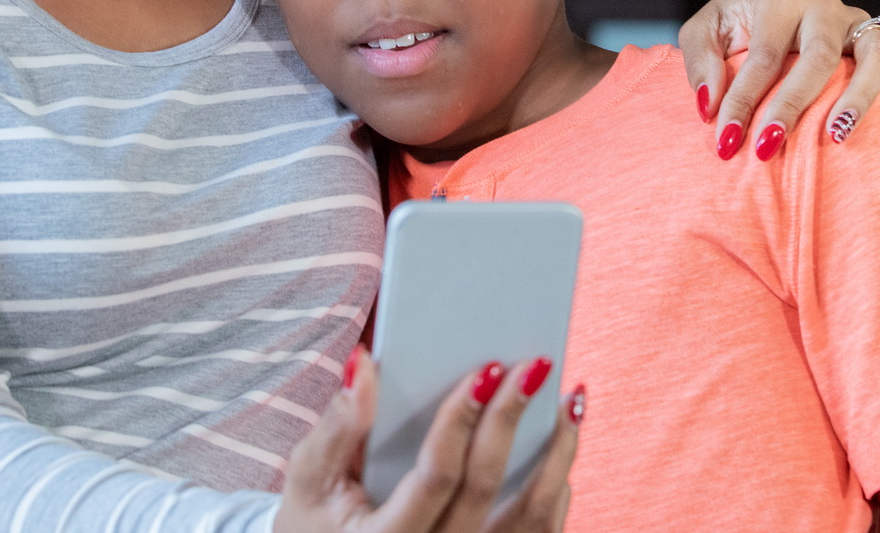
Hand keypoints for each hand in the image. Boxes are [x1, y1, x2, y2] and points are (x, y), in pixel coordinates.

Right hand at [277, 350, 581, 532]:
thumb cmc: (317, 520)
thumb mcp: (310, 479)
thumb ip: (337, 426)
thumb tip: (363, 364)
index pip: (436, 477)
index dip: (462, 421)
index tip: (488, 369)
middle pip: (486, 487)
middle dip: (512, 419)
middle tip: (536, 365)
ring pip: (532, 517)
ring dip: (557, 455)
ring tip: (569, 399)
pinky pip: (539, 532)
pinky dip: (560, 485)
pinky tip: (562, 441)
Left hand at [679, 0, 879, 158]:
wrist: (772, 12)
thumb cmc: (736, 28)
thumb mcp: (704, 32)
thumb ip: (700, 62)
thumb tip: (710, 105)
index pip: (764, 55)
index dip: (743, 101)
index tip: (726, 141)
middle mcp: (824, 7)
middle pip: (818, 56)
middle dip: (793, 104)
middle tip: (769, 146)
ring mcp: (858, 25)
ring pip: (874, 56)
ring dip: (858, 98)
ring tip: (835, 135)